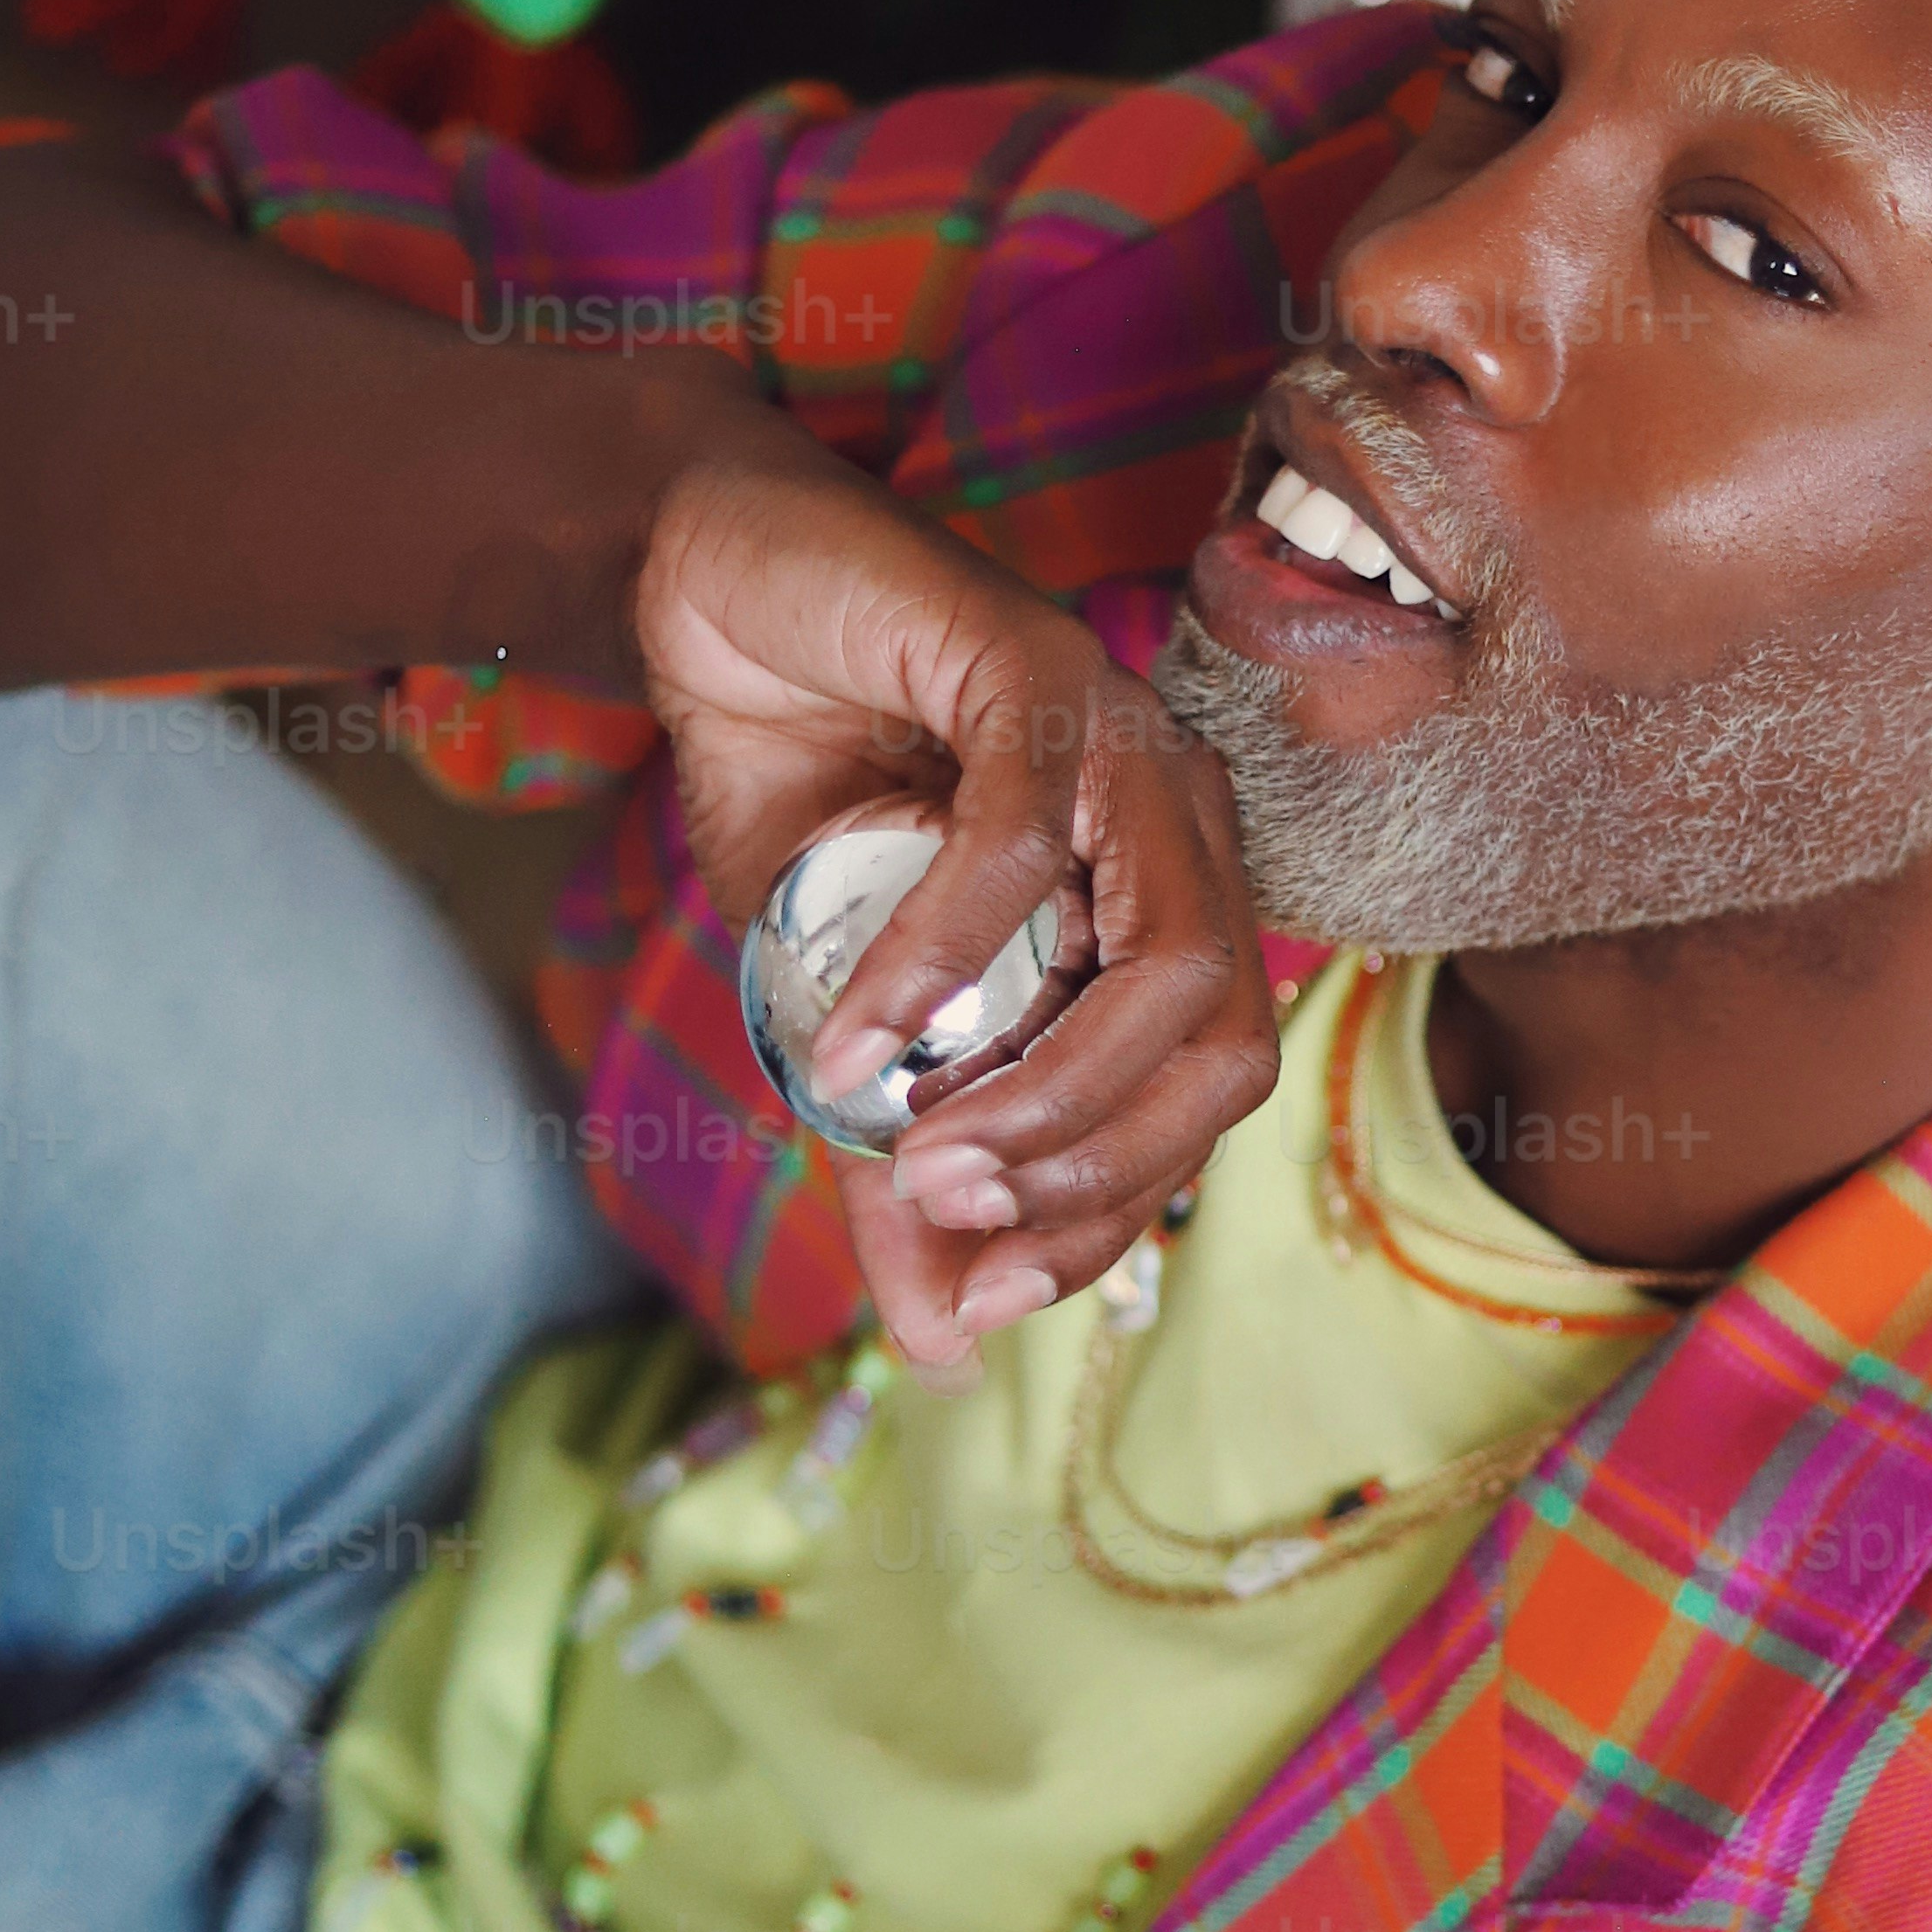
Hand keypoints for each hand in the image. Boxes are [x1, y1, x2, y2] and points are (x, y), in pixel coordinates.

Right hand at [637, 440, 1277, 1367]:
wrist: (711, 584)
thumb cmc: (800, 785)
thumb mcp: (845, 1012)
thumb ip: (899, 1162)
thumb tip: (938, 1347)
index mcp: (1167, 900)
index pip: (1198, 1098)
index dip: (1111, 1214)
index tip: (989, 1296)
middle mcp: (1182, 822)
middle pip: (1221, 1046)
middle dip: (1097, 1170)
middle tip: (951, 1220)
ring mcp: (1128, 739)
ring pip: (1165, 960)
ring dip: (1048, 1090)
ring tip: (917, 1153)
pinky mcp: (1037, 666)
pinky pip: (1026, 847)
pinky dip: (941, 963)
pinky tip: (858, 1041)